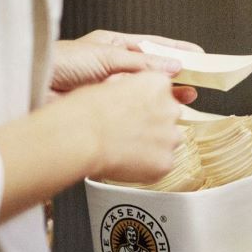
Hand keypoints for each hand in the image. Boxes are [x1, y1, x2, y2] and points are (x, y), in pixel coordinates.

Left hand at [52, 29, 198, 104]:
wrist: (32, 87)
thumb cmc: (59, 62)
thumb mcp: (106, 55)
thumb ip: (141, 63)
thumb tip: (172, 66)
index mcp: (115, 46)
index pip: (154, 46)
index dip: (177, 50)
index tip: (199, 55)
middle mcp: (115, 67)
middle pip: (153, 72)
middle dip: (176, 77)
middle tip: (196, 84)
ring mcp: (111, 88)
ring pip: (144, 92)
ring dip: (163, 96)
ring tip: (183, 101)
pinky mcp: (106, 109)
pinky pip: (131, 109)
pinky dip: (145, 111)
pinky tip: (156, 114)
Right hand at [72, 70, 186, 184]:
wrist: (80, 138)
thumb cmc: (85, 111)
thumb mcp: (110, 85)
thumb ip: (130, 89)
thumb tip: (129, 97)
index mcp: (158, 84)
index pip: (164, 93)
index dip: (147, 105)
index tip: (136, 113)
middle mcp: (171, 108)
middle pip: (169, 117)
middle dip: (153, 125)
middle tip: (130, 132)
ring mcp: (170, 137)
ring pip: (168, 141)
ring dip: (153, 145)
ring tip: (126, 149)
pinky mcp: (165, 162)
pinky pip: (161, 165)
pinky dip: (147, 167)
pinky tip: (127, 163)